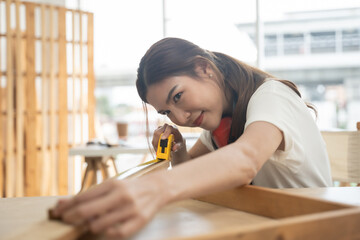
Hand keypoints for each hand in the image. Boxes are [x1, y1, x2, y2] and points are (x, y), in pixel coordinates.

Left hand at [52, 176, 166, 238]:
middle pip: (87, 210)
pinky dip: (107, 234)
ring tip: (90, 223)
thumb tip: (63, 202)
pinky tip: (105, 229)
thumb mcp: (112, 185)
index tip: (58, 212)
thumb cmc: (130, 188)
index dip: (67, 206)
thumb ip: (90, 194)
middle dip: (71, 217)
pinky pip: (117, 234)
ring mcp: (130, 209)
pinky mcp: (139, 220)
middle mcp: (121, 195)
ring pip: (99, 225)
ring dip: (90, 226)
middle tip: (66, 220)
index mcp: (113, 184)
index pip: (83, 197)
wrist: (157, 188)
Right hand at [152, 123, 185, 152]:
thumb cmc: (178, 141)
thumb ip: (178, 146)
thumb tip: (174, 148)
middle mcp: (166, 127)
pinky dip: (154, 144)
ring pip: (155, 134)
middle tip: (158, 148)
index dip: (166, 133)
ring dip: (155, 143)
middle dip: (158, 140)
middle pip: (159, 130)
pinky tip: (157, 148)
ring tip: (158, 150)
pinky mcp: (157, 132)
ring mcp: (160, 128)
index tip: (163, 139)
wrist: (176, 139)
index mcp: (173, 128)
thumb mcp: (180, 144)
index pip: (169, 128)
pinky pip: (154, 137)